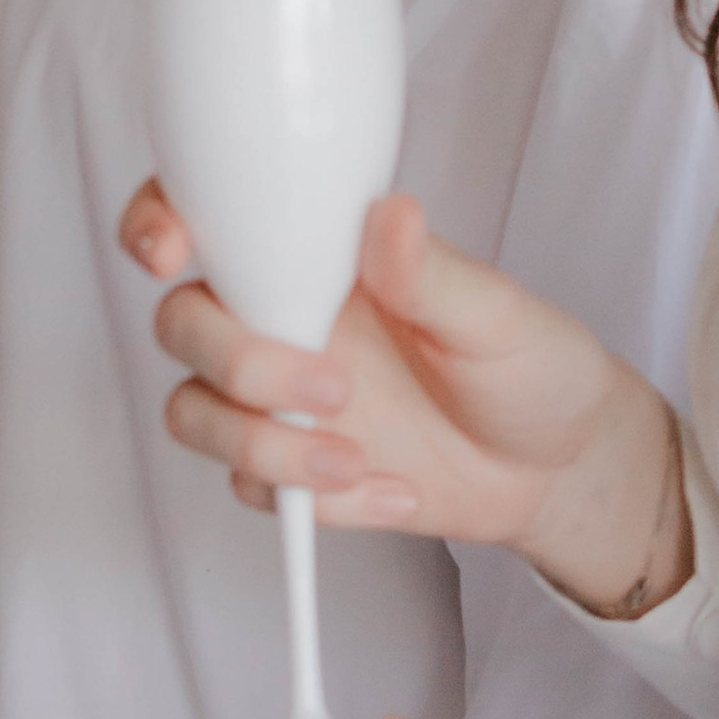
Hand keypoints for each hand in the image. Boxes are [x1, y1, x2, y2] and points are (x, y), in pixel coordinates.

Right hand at [118, 182, 689, 616]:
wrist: (559, 469)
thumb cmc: (531, 368)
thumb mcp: (502, 317)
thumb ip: (434, 274)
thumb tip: (390, 217)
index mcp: (319, 260)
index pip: (205, 218)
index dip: (159, 224)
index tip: (171, 251)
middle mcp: (282, 321)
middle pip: (183, 326)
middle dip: (238, 364)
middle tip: (334, 388)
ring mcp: (278, 399)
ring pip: (195, 413)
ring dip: (261, 446)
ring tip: (354, 461)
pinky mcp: (292, 470)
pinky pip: (251, 488)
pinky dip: (314, 501)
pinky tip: (392, 493)